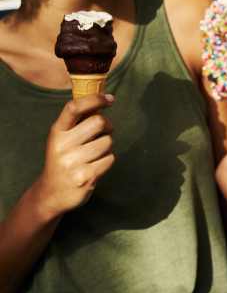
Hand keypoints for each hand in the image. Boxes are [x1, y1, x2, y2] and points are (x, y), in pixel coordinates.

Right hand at [33, 94, 114, 219]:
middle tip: (104, 132)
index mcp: (56, 133)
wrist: (51, 194)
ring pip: (107, 142)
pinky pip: (110, 159)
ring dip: (107, 146)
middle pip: (99, 122)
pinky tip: (95, 166)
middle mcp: (62, 146)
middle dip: (107, 126)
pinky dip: (107, 160)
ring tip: (94, 154)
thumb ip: (78, 122)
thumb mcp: (63, 139)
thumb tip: (103, 99)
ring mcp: (73, 163)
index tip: (110, 99)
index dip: (94, 99)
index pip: (74, 108)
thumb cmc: (63, 160)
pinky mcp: (85, 177)